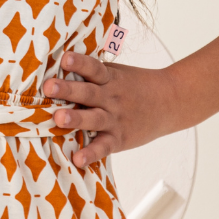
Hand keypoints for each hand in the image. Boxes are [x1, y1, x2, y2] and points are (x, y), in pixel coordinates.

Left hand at [42, 51, 173, 166]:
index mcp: (110, 79)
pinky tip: (78, 159)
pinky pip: (104, 146)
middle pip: (89, 93)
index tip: (64, 59)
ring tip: (58, 118)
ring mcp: (115, 119)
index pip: (94, 68)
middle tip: (49, 87)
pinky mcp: (119, 139)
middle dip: (68, 90)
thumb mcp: (117, 73)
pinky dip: (91, 154)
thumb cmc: (135, 86)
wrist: (169, 102)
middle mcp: (111, 98)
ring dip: (76, 118)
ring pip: (94, 118)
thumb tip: (59, 64)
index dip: (79, 63)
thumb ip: (93, 73)